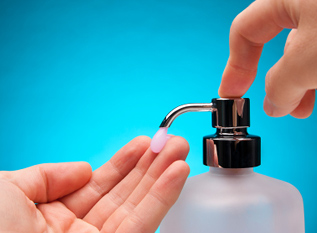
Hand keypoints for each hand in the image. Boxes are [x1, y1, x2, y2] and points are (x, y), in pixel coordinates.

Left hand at [0, 136, 189, 232]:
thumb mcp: (8, 190)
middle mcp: (79, 231)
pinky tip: (176, 174)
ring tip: (179, 152)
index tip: (144, 143)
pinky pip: (143, 223)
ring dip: (162, 177)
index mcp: (52, 217)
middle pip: (124, 192)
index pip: (98, 184)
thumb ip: (46, 175)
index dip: (123, 162)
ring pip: (138, 205)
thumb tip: (84, 169)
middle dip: (150, 165)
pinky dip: (162, 198)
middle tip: (172, 143)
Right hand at [219, 0, 316, 117]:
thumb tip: (274, 104)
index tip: (232, 93)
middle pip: (285, 52)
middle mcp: (312, 4)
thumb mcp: (308, 61)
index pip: (245, 32)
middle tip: (287, 108)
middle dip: (287, 86)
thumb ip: (279, 85)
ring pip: (315, 57)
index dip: (235, 66)